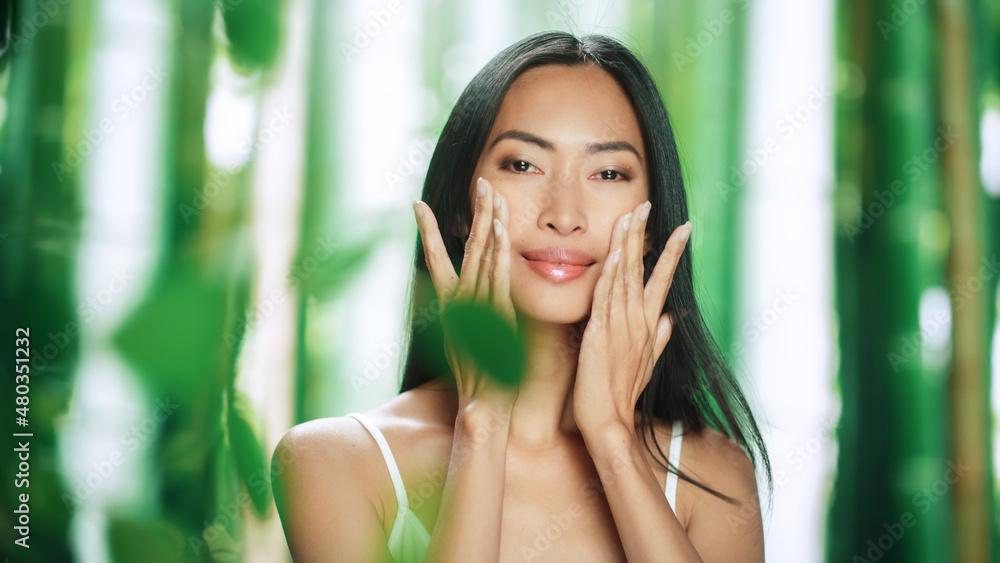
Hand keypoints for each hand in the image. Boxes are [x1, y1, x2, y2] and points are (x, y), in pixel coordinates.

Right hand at [412, 177, 517, 413]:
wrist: (479, 415)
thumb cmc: (482, 386)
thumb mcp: (479, 346)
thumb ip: (480, 321)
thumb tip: (486, 301)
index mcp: (453, 309)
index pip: (439, 261)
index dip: (430, 232)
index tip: (418, 205)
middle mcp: (458, 306)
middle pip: (464, 251)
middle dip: (474, 215)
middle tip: (480, 182)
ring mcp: (474, 313)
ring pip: (479, 260)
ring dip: (486, 225)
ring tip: (491, 194)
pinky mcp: (491, 323)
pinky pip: (493, 282)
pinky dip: (495, 257)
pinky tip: (500, 234)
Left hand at [573, 200, 690, 433]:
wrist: (609, 422)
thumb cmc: (621, 394)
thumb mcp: (646, 365)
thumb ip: (659, 340)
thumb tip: (672, 320)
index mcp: (649, 326)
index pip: (662, 280)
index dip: (671, 253)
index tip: (683, 227)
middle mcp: (639, 322)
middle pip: (643, 270)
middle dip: (645, 236)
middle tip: (648, 205)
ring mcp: (621, 326)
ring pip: (625, 277)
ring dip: (627, 245)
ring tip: (632, 216)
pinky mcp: (600, 334)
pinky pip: (606, 298)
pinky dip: (611, 275)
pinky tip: (614, 255)